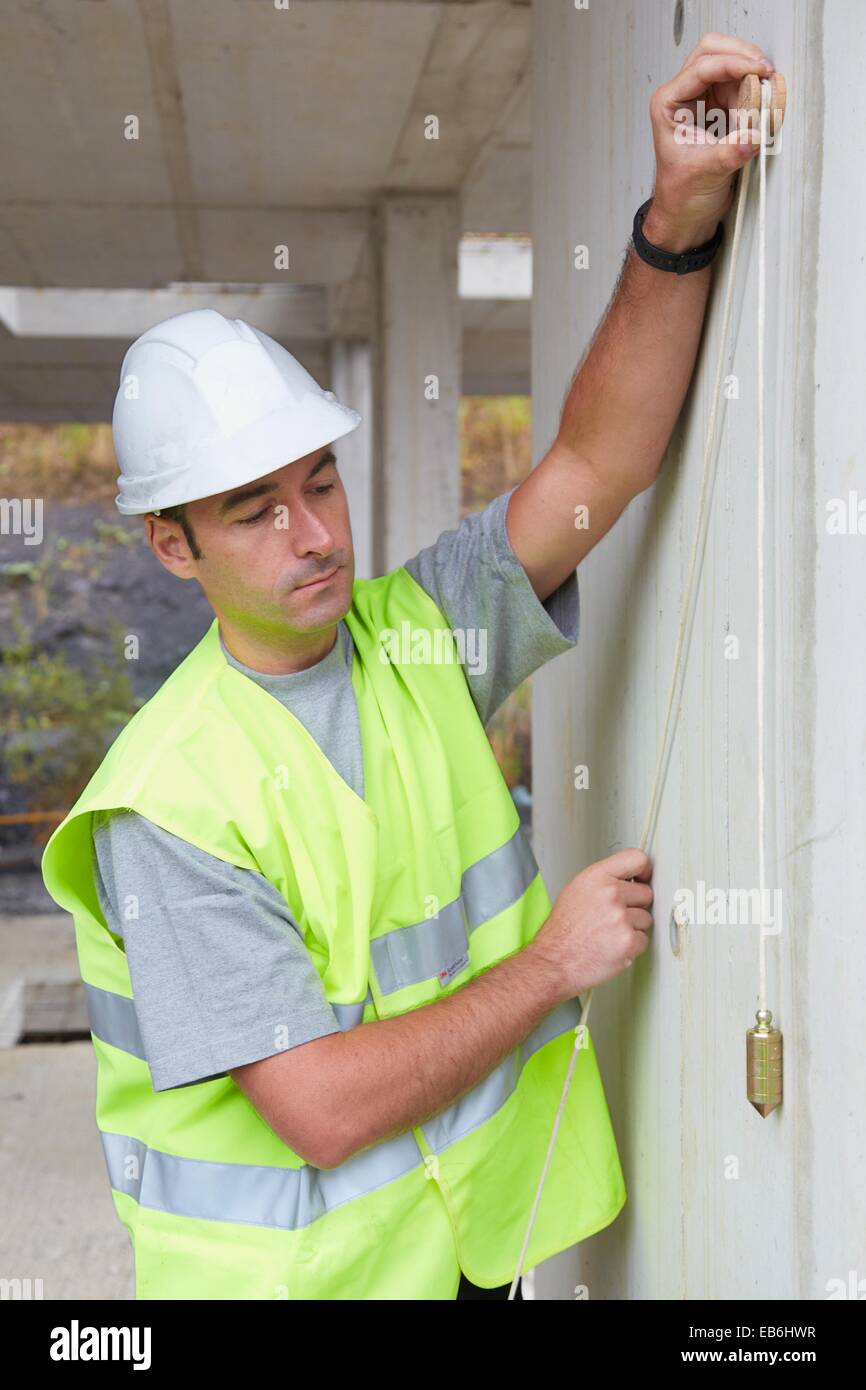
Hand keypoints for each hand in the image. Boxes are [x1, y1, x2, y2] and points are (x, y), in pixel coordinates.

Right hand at [531, 848, 653, 996]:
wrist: (554, 960)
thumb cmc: (563, 929)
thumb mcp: (577, 890)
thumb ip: (605, 880)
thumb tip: (631, 878)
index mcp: (597, 876)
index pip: (637, 858)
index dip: (644, 870)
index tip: (641, 879)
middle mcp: (610, 893)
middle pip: (646, 892)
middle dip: (635, 906)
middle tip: (613, 917)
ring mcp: (620, 918)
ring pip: (646, 918)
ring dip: (633, 928)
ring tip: (609, 933)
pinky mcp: (628, 941)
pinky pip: (644, 939)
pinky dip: (632, 946)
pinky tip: (612, 946)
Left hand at [645, 32, 774, 251]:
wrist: (685, 215)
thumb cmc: (681, 195)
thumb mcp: (705, 173)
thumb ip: (730, 153)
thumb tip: (753, 136)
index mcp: (669, 103)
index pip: (703, 67)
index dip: (734, 64)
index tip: (759, 72)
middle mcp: (684, 96)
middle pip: (713, 52)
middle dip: (742, 56)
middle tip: (764, 71)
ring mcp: (704, 101)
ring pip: (731, 67)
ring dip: (751, 79)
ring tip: (763, 104)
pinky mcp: (721, 110)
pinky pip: (742, 89)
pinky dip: (755, 95)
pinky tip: (761, 112)